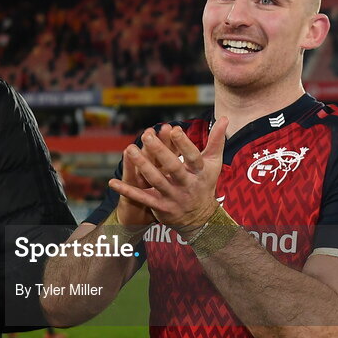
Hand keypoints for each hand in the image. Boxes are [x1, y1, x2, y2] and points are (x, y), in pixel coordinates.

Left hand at [110, 117, 227, 230]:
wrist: (200, 219)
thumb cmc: (205, 184)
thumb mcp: (213, 164)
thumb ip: (216, 141)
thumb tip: (225, 118)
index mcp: (200, 173)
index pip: (193, 157)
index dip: (184, 144)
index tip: (174, 129)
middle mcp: (186, 185)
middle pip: (173, 168)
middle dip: (160, 151)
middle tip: (147, 135)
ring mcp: (172, 197)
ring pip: (155, 180)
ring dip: (142, 165)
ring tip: (130, 149)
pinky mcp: (160, 207)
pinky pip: (141, 198)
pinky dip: (127, 190)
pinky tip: (113, 182)